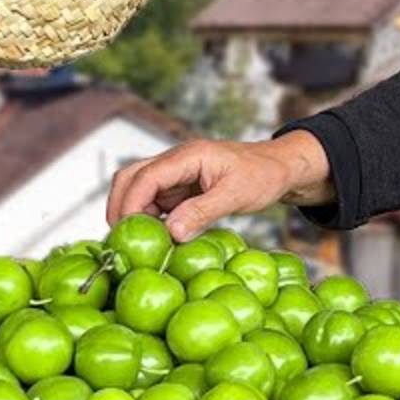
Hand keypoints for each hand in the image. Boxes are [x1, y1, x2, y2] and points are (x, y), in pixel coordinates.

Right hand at [107, 131, 333, 240]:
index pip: (145, 176)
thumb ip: (202, 212)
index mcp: (188, 156)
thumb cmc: (263, 175)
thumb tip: (170, 233)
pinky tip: (158, 239)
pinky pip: (155, 201)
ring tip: (139, 243)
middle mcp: (176, 162)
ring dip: (134, 214)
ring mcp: (177, 175)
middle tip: (121, 239)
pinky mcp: (182, 189)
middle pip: (131, 178)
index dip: (130, 203)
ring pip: (139, 190)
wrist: (279, 169)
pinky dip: (149, 219)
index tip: (126, 231)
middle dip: (120, 206)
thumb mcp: (235, 195)